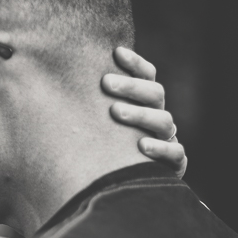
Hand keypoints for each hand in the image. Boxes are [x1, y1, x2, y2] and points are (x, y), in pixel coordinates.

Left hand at [102, 47, 185, 177]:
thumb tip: (63, 72)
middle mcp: (157, 118)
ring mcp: (167, 140)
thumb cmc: (103, 146)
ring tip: (115, 112)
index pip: (147, 76)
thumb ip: (91, 102)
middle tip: (105, 83)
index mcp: (144, 103)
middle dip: (130, 86)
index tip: (116, 52)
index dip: (135, 63)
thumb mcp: (98, 123)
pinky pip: (175, 154)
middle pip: (155, 94)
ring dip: (140, 115)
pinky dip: (160, 149)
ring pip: (164, 121)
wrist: (124, 186)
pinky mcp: (173, 165)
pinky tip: (141, 146)